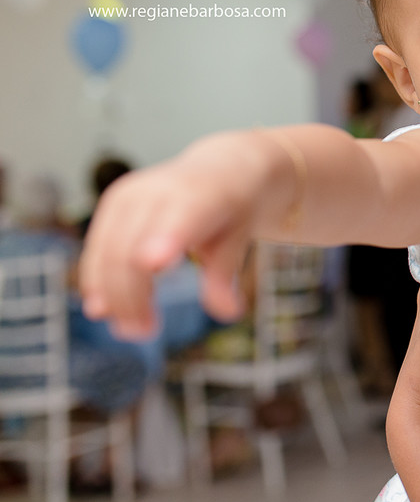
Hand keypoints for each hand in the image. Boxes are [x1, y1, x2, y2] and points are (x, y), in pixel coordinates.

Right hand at [78, 133, 281, 338]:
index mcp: (201, 194)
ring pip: (108, 251)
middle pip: (133, 248)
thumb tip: (228, 312)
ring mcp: (132, 193)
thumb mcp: (239, 237)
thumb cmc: (234, 209)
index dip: (164, 239)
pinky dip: (98, 279)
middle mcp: (160, 189)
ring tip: (132, 329)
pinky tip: (104, 308)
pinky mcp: (115, 201)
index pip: (179, 219)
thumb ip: (224, 274)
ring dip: (112, 296)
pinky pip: (98, 245)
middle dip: (132, 296)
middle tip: (143, 333)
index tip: (153, 265)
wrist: (221, 168)